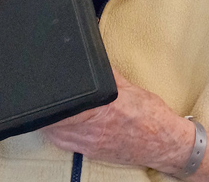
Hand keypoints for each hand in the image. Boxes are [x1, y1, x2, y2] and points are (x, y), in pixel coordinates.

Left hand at [44, 69, 208, 178]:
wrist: (162, 141)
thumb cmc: (148, 114)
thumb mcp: (127, 86)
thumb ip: (106, 73)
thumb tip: (92, 55)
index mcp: (100, 110)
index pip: (65, 104)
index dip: (52, 96)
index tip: (47, 85)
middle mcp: (90, 130)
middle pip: (54, 120)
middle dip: (47, 106)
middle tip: (46, 92)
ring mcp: (87, 144)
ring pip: (54, 133)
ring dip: (49, 120)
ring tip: (51, 106)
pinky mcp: (88, 152)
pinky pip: (63, 142)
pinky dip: (57, 131)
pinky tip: (60, 121)